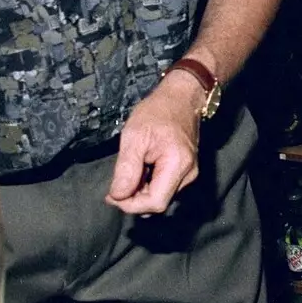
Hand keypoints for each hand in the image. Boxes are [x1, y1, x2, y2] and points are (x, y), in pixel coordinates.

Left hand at [106, 74, 201, 213]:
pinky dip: (148, 185)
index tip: (112, 195)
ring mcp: (189, 174)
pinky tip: (140, 171)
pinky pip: (165, 188)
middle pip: (158, 203)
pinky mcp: (186, 171)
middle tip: (115, 185)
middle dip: (134, 199)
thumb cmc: (156, 112)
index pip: (155, 202)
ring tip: (129, 172)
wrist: (181, 98)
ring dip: (140, 193)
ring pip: (161, 197)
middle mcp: (189, 174)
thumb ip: (126, 169)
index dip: (131, 205)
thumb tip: (117, 196)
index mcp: (178, 164)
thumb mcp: (134, 137)